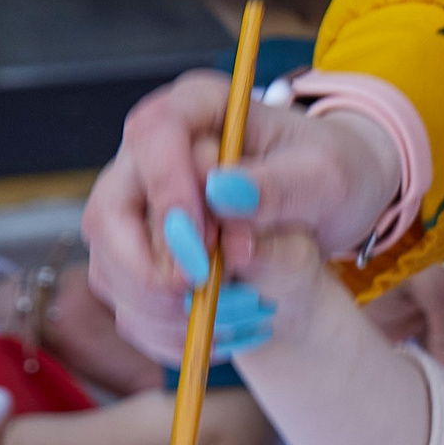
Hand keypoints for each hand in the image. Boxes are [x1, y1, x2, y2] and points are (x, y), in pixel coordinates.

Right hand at [82, 72, 400, 363]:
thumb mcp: (327, 176)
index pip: (154, 137)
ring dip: (159, 307)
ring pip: (110, 261)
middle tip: (199, 297)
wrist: (333, 206)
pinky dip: (166, 329)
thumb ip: (278, 185)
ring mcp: (139, 203)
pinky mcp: (139, 250)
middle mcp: (153, 152)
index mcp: (197, 107)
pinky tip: (217, 337)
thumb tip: (222, 193)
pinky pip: (129, 299)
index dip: (169, 195)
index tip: (205, 247)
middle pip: (110, 210)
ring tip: (223, 322)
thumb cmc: (333, 174)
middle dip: (149, 267)